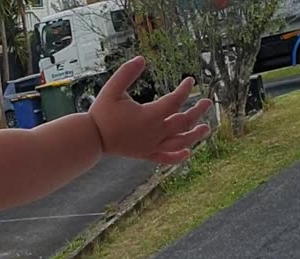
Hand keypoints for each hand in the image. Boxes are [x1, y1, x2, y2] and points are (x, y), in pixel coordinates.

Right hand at [89, 56, 212, 163]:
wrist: (91, 138)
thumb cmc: (101, 113)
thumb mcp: (111, 89)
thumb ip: (126, 73)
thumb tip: (141, 58)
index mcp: (149, 116)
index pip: (175, 101)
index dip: (185, 90)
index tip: (190, 80)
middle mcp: (154, 132)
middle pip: (183, 122)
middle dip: (197, 111)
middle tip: (207, 102)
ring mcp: (151, 145)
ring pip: (179, 142)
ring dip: (194, 135)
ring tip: (206, 128)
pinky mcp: (145, 154)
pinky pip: (165, 158)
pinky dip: (177, 157)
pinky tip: (187, 153)